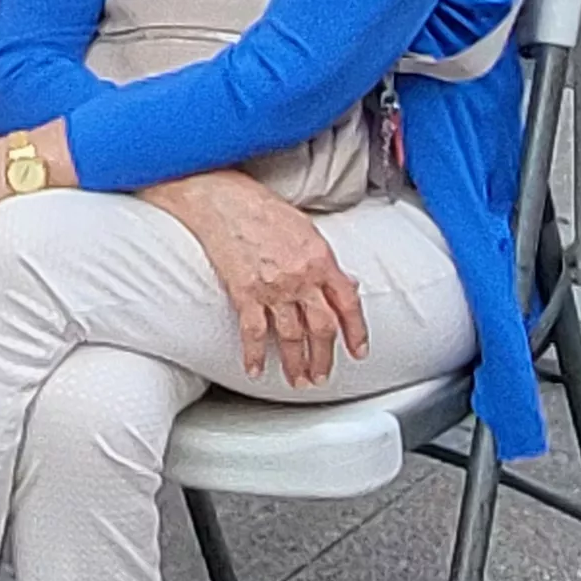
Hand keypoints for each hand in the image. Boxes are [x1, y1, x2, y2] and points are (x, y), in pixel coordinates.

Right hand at [154, 173, 368, 386]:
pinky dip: (256, 355)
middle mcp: (301, 278)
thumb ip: (326, 261)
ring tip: (298, 380)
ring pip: (291, 337)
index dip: (356, 331)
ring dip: (296, 363)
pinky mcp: (244, 293)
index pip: (347, 303)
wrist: (222, 199)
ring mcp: (272, 288)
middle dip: (324, 357)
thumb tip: (345, 284)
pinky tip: (256, 370)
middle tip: (323, 376)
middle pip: (321, 328)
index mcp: (321, 259)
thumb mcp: (307, 229)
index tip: (358, 351)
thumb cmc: (262, 208)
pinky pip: (254, 332)